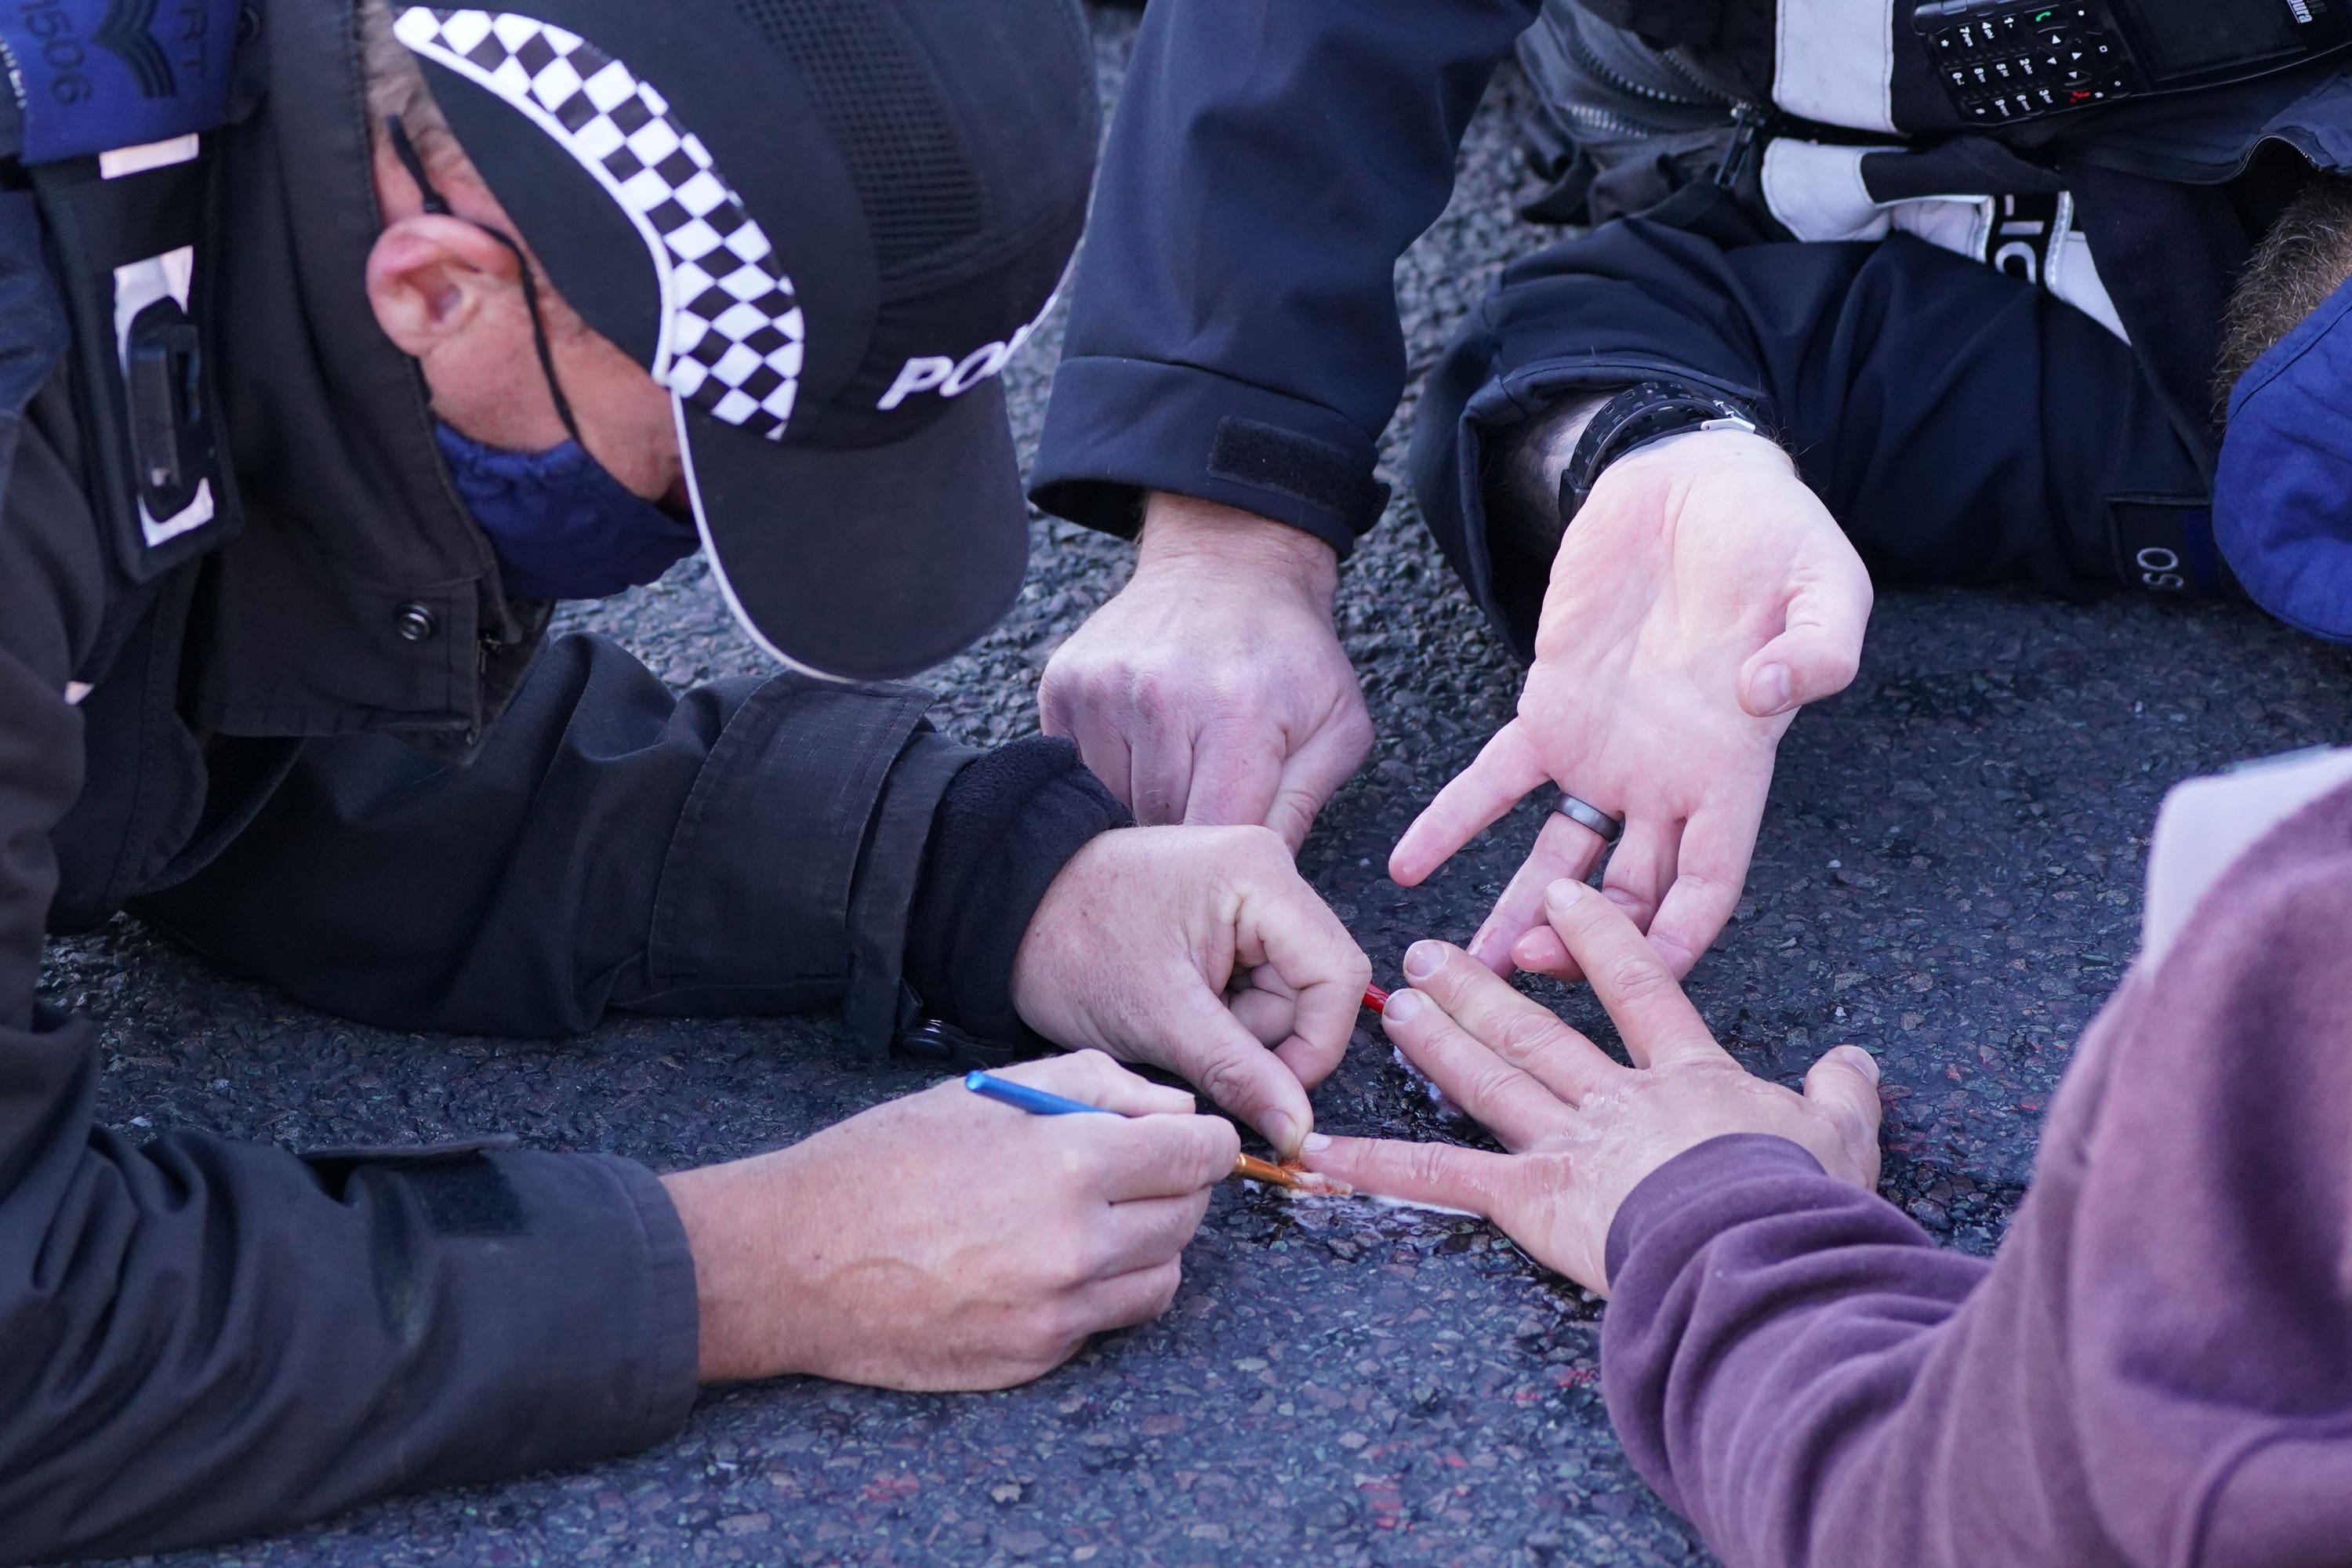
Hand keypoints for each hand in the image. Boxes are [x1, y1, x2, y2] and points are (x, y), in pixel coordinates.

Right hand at [663, 1051, 1238, 1387]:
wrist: (793, 1262)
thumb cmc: (881, 1162)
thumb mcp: (986, 1092)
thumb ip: (1096, 1085)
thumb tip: (1173, 1109)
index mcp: (1068, 1163)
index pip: (1199, 1155)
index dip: (1205, 1140)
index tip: (1192, 1137)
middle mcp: (1076, 1246)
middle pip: (1189, 1217)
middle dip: (1174, 1187)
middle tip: (1129, 1169)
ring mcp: (1057, 1314)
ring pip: (1162, 1278)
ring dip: (1145, 1245)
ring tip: (1086, 1217)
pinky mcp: (1035, 1360)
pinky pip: (1105, 1322)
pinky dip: (1096, 1293)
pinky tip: (1042, 1264)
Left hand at [1012, 824, 1371, 1157]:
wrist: (1008, 913)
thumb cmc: (1072, 946)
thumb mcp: (1161, 1019)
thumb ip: (1240, 1075)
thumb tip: (1298, 1130)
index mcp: (1261, 874)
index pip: (1337, 976)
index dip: (1315, 1047)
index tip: (1271, 1094)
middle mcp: (1269, 872)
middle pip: (1315, 987)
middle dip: (1264, 1036)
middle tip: (1197, 1043)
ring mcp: (1251, 894)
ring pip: (1287, 995)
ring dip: (1240, 1030)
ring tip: (1174, 1018)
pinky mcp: (1230, 917)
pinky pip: (1257, 985)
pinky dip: (1224, 1014)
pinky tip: (1177, 1005)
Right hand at [1041, 493, 1373, 851]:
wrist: (1229, 564)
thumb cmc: (1289, 654)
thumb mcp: (1337, 727)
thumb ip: (1302, 809)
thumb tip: (1269, 882)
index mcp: (1235, 712)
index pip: (1214, 832)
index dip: (1225, 862)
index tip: (1235, 864)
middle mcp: (1159, 696)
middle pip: (1157, 827)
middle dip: (1185, 839)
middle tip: (1207, 822)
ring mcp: (1103, 688)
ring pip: (1109, 806)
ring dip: (1140, 811)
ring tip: (1176, 781)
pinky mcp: (1064, 683)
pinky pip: (1076, 772)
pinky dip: (1107, 780)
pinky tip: (1141, 755)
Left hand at [1303, 880, 1880, 1294]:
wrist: (1760, 1247)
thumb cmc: (1803, 1196)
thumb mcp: (1841, 1135)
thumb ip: (1841, 1092)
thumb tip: (1855, 1060)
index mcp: (1685, 1076)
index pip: (1638, 988)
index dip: (1602, 939)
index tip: (1567, 895)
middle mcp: (1615, 1098)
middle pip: (1538, 1032)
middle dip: (1483, 990)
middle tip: (1432, 953)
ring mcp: (1568, 1144)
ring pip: (1490, 1081)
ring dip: (1438, 1044)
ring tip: (1392, 1007)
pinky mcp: (1531, 1197)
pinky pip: (1443, 1177)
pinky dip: (1379, 1164)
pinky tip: (1321, 1147)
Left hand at [1391, 430, 1870, 979]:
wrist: (1698, 479)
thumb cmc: (1777, 536)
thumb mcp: (1825, 584)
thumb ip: (1817, 648)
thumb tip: (1767, 691)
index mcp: (1734, 769)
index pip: (1709, 884)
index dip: (1678, 941)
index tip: (1635, 982)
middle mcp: (1667, 780)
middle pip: (1627, 897)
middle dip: (1581, 946)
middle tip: (1522, 972)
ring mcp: (1605, 751)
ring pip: (1558, 860)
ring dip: (1514, 916)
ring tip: (1463, 967)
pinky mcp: (1549, 708)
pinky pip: (1493, 782)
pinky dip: (1451, 823)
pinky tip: (1406, 864)